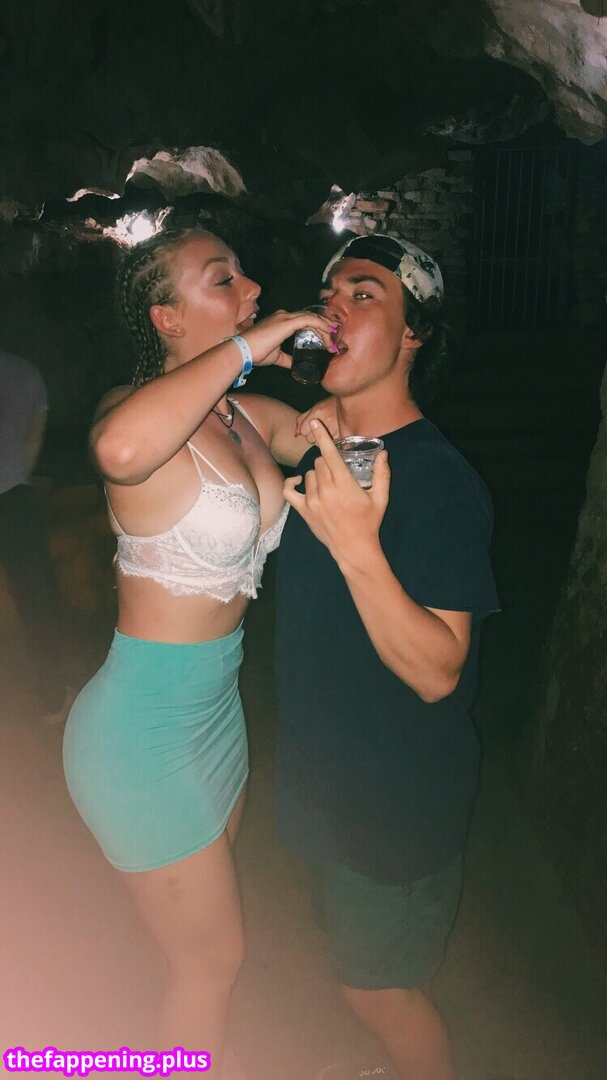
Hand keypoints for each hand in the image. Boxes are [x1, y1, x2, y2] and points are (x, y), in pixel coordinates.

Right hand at [245, 310, 338, 368]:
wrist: (243, 350)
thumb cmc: (255, 352)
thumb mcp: (275, 356)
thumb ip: (286, 359)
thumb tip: (295, 365)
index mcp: (281, 321)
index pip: (304, 320)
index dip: (318, 328)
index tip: (327, 340)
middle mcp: (284, 315)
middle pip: (311, 318)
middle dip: (324, 328)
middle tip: (334, 340)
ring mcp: (285, 317)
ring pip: (312, 318)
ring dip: (325, 329)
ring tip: (333, 341)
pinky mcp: (287, 322)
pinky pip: (309, 320)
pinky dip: (321, 327)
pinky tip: (328, 335)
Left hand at [283, 419, 389, 565]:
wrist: (353, 548)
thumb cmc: (369, 522)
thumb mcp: (380, 497)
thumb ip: (382, 474)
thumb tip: (383, 453)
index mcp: (344, 484)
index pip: (329, 454)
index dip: (322, 436)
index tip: (315, 423)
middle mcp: (325, 490)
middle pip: (319, 462)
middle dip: (328, 462)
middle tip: (339, 474)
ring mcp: (312, 500)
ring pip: (309, 474)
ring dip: (317, 474)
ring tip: (328, 484)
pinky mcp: (303, 510)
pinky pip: (289, 490)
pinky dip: (292, 483)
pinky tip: (299, 481)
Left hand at [295, 397, 339, 442]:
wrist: (351, 401)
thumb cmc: (331, 405)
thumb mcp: (315, 407)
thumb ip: (302, 419)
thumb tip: (295, 434)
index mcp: (318, 412)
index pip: (303, 431)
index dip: (306, 430)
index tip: (311, 426)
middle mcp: (326, 421)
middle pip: (310, 439)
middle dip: (313, 436)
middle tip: (320, 428)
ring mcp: (335, 429)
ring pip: (319, 444)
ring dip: (321, 440)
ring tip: (327, 431)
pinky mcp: (342, 436)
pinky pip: (329, 445)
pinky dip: (330, 442)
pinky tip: (333, 435)